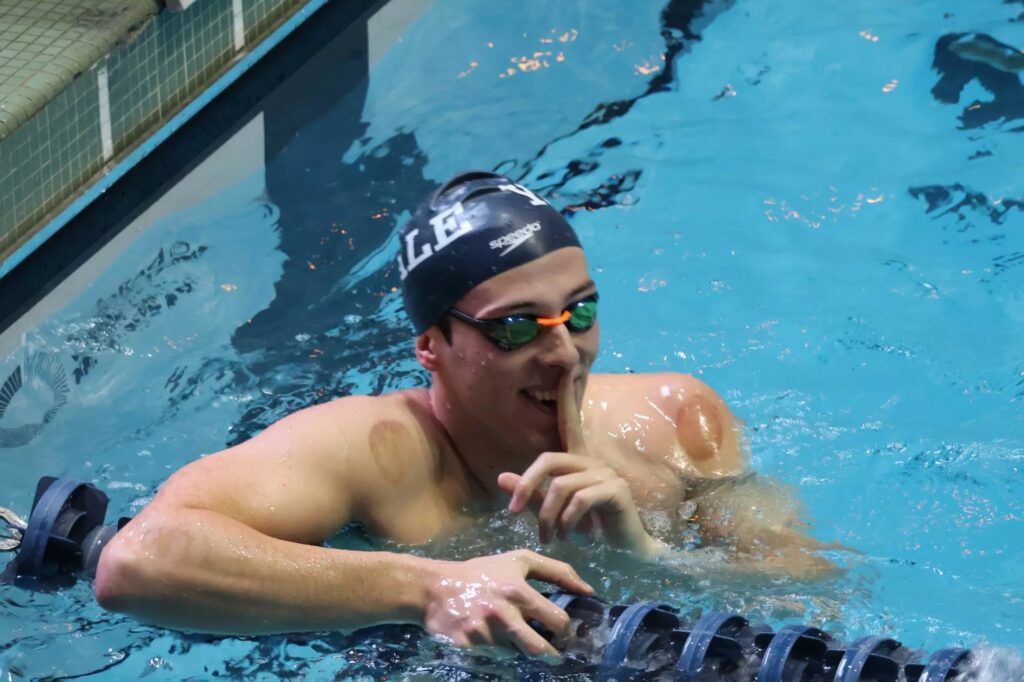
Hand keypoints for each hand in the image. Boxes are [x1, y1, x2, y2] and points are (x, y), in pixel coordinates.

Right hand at [421, 549, 592, 655]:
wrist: (436, 588)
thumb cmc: (483, 572)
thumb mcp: (520, 561)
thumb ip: (556, 571)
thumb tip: (588, 591)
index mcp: (518, 591)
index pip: (557, 621)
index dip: (565, 631)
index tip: (564, 633)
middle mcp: (503, 615)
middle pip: (540, 650)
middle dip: (551, 654)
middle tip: (552, 651)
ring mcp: (485, 634)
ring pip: (517, 656)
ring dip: (521, 651)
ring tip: (516, 639)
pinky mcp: (469, 648)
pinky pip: (495, 660)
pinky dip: (500, 654)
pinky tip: (492, 640)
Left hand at [497, 372, 659, 555]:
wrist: (624, 551)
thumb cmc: (590, 529)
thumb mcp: (554, 512)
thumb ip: (531, 494)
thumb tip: (501, 478)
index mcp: (578, 461)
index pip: (569, 423)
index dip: (567, 398)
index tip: (566, 371)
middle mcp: (592, 461)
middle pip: (549, 459)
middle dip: (526, 485)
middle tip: (513, 511)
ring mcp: (606, 473)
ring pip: (561, 486)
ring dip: (547, 515)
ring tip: (548, 536)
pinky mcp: (616, 489)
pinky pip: (580, 498)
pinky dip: (568, 520)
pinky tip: (569, 534)